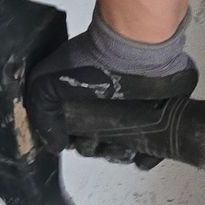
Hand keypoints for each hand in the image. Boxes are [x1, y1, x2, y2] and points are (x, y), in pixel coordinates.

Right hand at [30, 18, 198, 168]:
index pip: (77, 134)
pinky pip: (154, 148)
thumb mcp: (47, 84)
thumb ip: (42, 115)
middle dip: (96, 150)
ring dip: (119, 155)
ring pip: (125, 149)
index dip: (75, 142)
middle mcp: (110, 107)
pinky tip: (142, 156)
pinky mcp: (161, 117)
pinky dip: (148, 157)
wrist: (136, 47)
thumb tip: (54, 144)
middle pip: (100, 143)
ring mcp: (137, 113)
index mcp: (84, 101)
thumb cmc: (92, 62)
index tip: (76, 141)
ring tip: (120, 148)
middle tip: (97, 142)